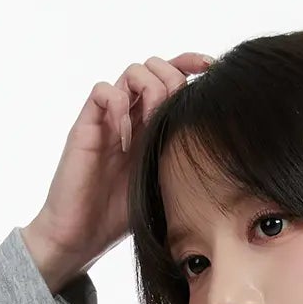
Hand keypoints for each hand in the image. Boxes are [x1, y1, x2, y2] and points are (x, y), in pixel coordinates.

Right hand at [21, 52, 214, 288]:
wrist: (80, 238)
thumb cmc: (120, 218)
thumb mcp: (164, 185)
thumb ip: (181, 159)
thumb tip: (222, 144)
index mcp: (150, 126)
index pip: (170, 78)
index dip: (190, 65)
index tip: (212, 69)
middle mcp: (130, 116)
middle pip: (154, 67)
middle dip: (172, 78)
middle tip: (176, 110)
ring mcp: (107, 119)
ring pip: (132, 72)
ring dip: (149, 90)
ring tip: (153, 124)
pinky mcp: (85, 127)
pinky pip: (103, 92)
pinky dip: (119, 106)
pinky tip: (126, 139)